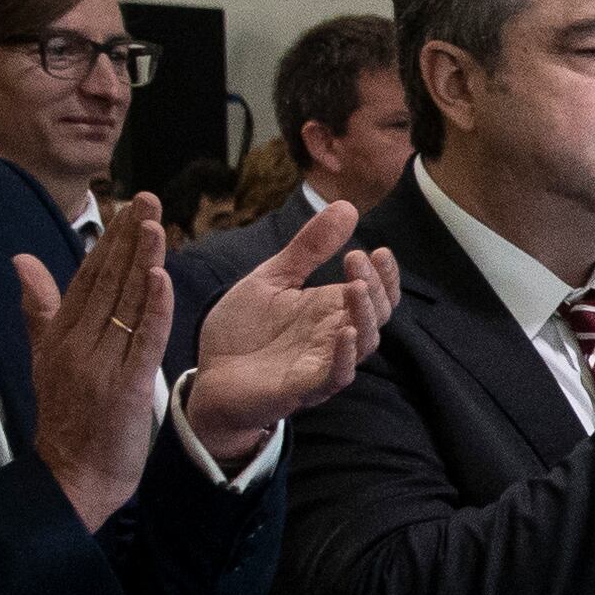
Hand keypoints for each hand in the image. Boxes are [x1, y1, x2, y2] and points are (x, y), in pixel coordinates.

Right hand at [13, 197, 176, 529]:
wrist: (71, 477)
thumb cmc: (67, 420)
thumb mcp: (45, 359)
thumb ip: (38, 308)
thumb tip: (22, 260)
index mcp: (60, 334)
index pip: (87, 276)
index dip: (108, 240)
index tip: (128, 207)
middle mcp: (77, 343)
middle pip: (105, 280)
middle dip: (127, 237)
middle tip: (147, 198)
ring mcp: (100, 363)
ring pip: (124, 304)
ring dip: (142, 261)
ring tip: (155, 223)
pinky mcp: (124, 387)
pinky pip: (142, 340)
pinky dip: (153, 308)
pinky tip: (162, 278)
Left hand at [177, 193, 392, 464]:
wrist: (209, 377)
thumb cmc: (243, 332)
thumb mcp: (272, 278)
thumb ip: (308, 248)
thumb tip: (348, 206)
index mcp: (330, 311)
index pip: (375, 294)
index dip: (385, 275)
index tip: (380, 250)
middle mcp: (334, 337)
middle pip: (375, 315)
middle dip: (374, 287)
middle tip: (358, 258)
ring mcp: (322, 364)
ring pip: (363, 344)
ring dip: (364, 316)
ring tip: (354, 286)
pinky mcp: (304, 388)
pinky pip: (336, 376)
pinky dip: (345, 357)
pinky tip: (345, 332)